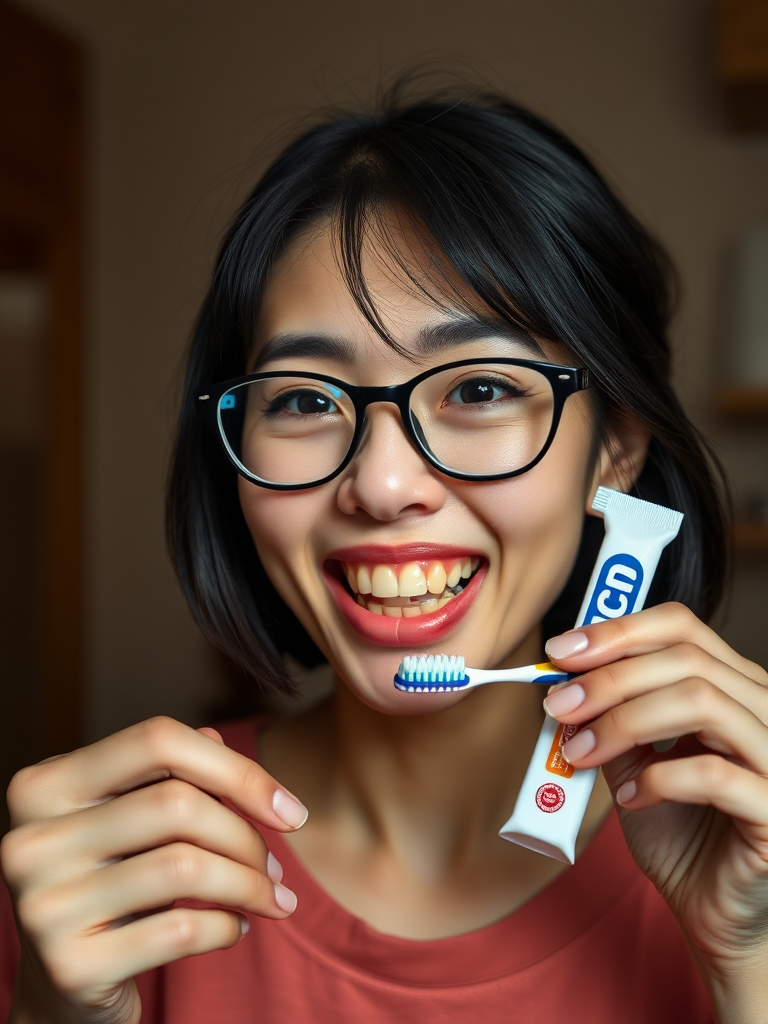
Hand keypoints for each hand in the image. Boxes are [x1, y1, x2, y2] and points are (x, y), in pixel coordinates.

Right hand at [0, 717, 307, 1023]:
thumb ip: (169, 773)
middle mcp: (31, 839)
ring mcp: (45, 904)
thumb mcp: (130, 820)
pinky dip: (226, 928)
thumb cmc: (111, 883)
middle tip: (275, 868)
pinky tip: (235, 928)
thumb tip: (219, 737)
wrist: (63, 992)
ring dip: (248, 885)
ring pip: (185, 866)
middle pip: (177, 803)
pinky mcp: (70, 965)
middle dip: (246, 836)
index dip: (236, 769)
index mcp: (44, 785)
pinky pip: (180, 931)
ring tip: (270, 898)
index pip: (156, 741)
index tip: (290, 809)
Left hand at [543, 604, 767, 1012]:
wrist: (716, 913)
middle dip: (608, 678)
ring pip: (702, 702)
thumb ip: (612, 719)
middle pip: (686, 658)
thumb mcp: (634, 762)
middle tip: (557, 705)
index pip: (682, 626)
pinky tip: (627, 797)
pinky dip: (656, 779)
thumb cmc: (681, 833)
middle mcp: (764, 710)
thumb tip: (562, 681)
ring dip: (625, 720)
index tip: (560, 652)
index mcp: (733, 686)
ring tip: (581, 752)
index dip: (617, 630)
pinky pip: (714, 776)